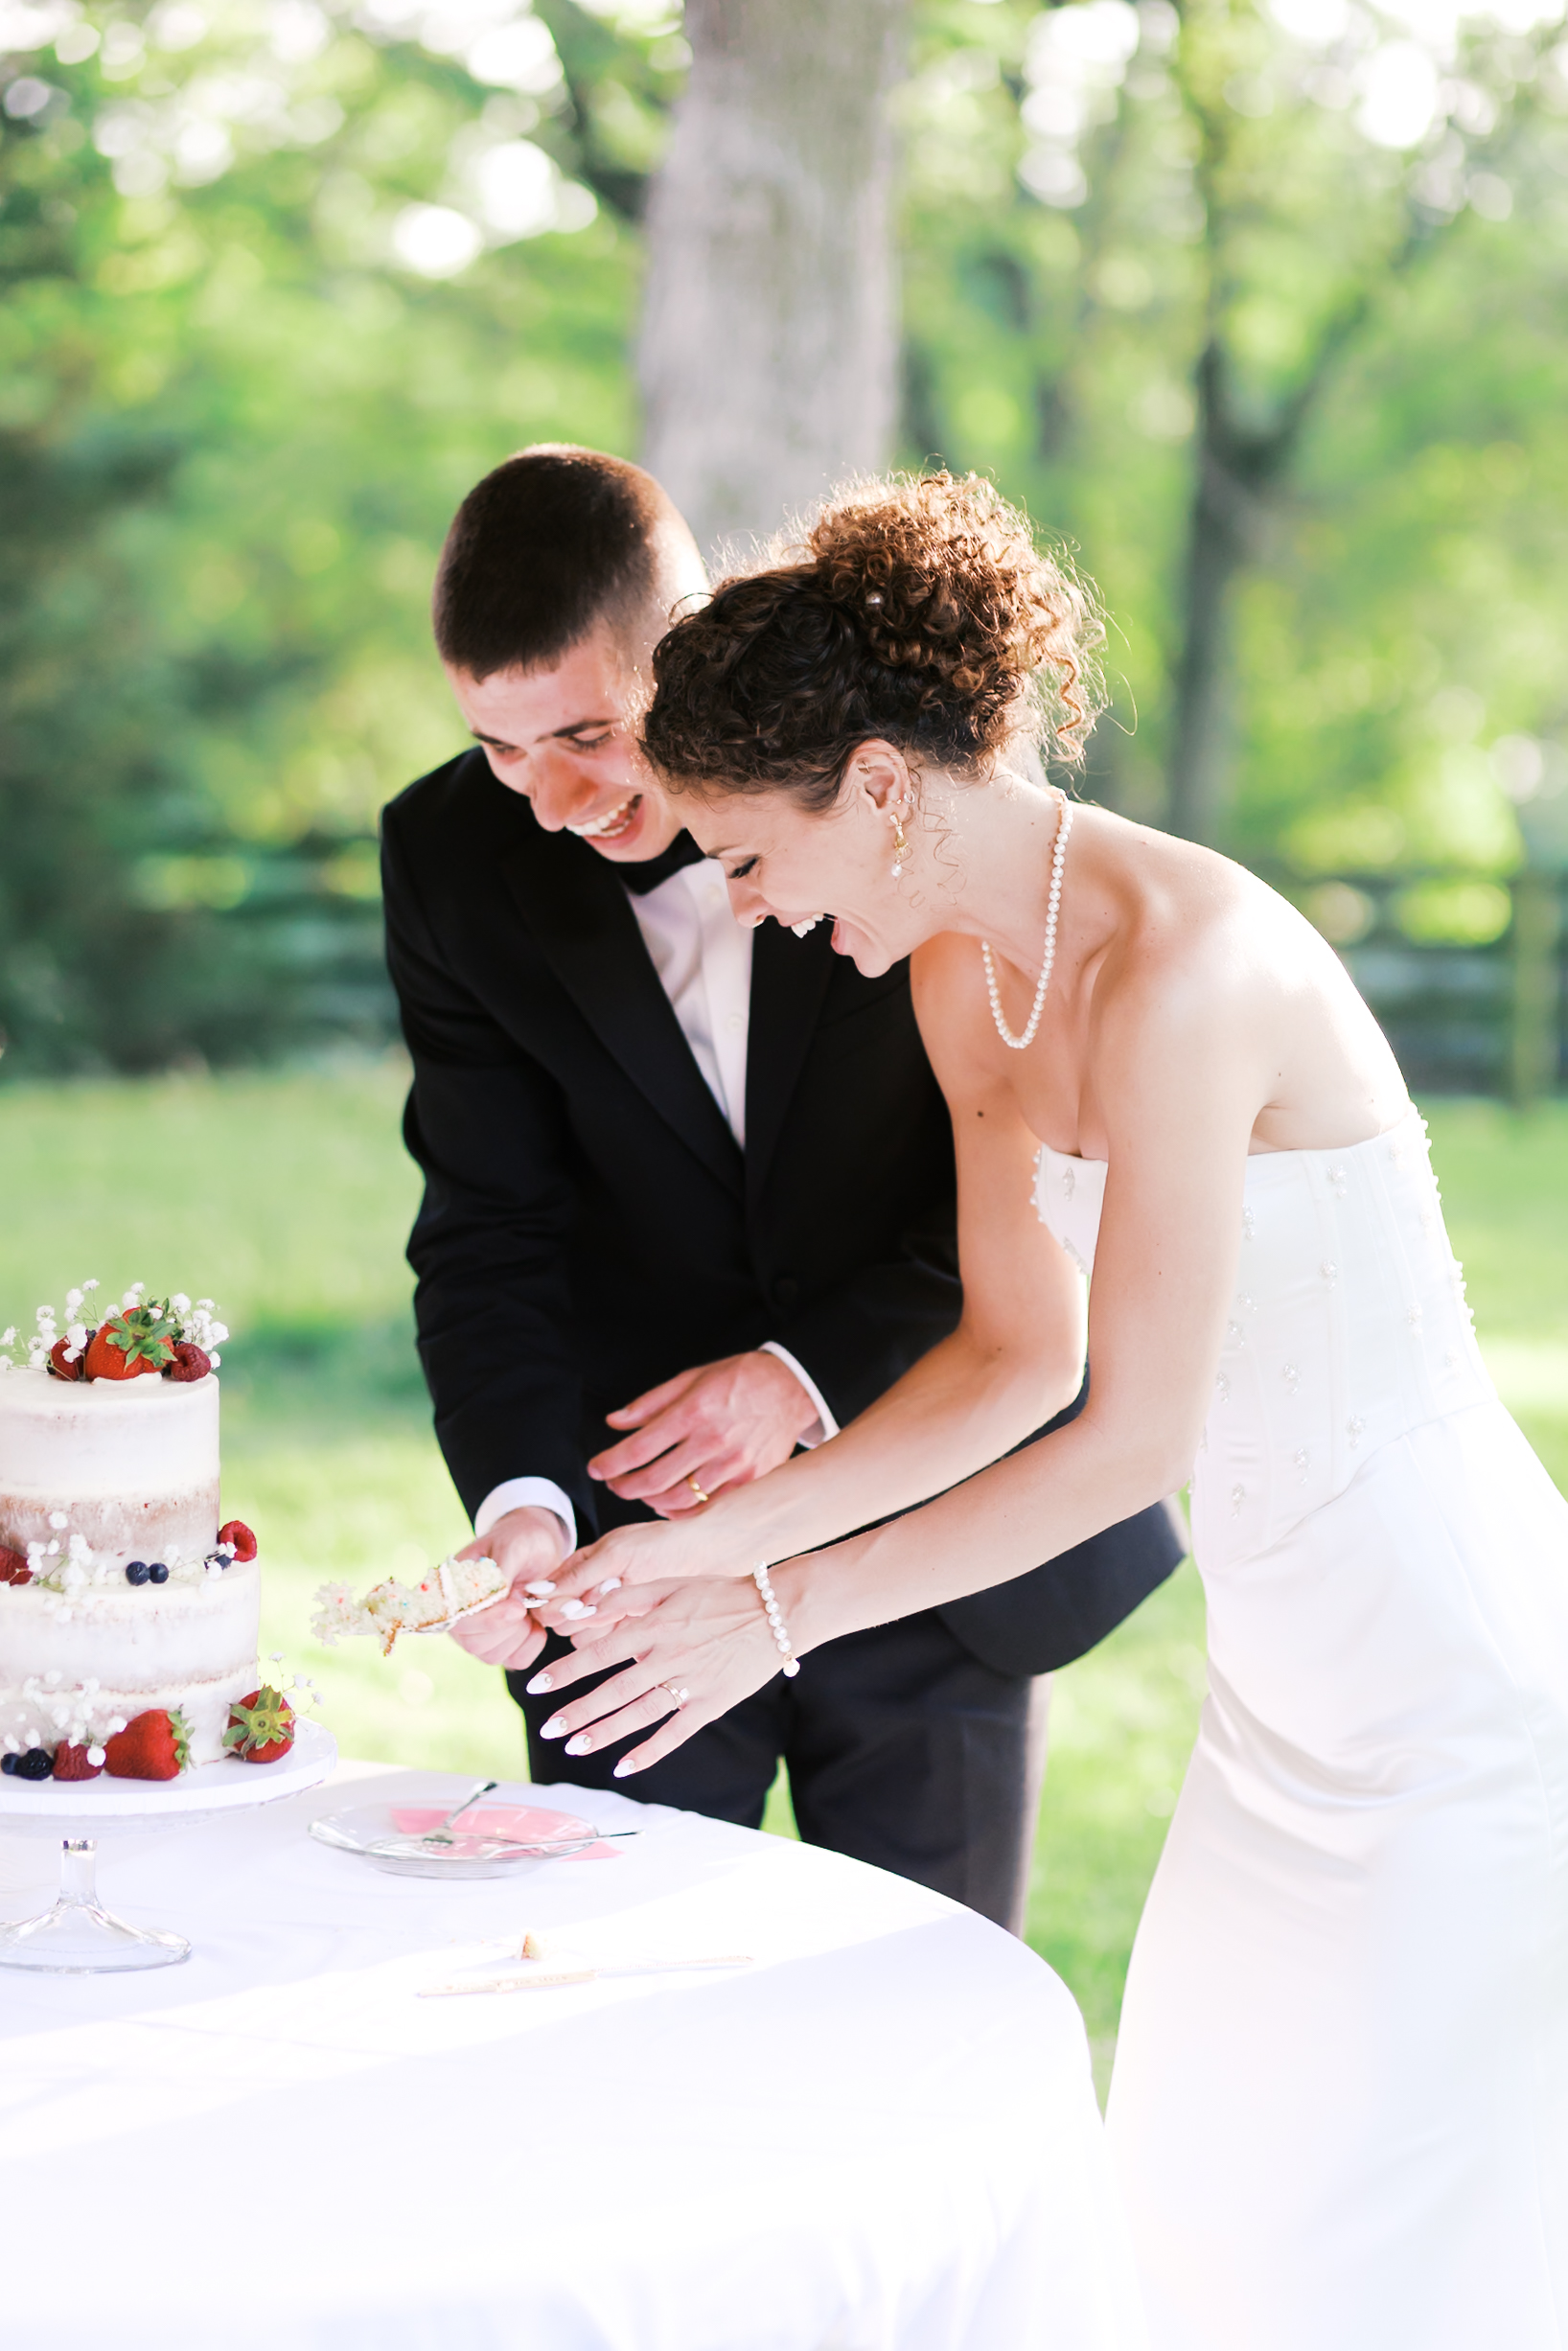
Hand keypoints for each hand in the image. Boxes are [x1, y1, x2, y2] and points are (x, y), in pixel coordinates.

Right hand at [445, 1506, 569, 1671]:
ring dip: (520, 1635)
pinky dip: (531, 1644)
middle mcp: (459, 1615)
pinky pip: (513, 1660)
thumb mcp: (514, 1545)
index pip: (458, 1618)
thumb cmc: (521, 1540)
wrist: (537, 1546)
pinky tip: (536, 1622)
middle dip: (509, 1628)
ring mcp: (478, 1633)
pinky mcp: (500, 1645)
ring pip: (492, 1655)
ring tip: (531, 1607)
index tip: (518, 1608)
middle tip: (529, 1603)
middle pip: (473, 1643)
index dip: (488, 1620)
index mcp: (453, 1587)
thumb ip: (502, 1568)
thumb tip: (497, 1593)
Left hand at [523, 1573, 796, 1778]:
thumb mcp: (670, 1583)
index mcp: (656, 1624)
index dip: (567, 1670)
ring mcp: (692, 1682)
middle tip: (547, 1728)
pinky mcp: (713, 1703)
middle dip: (578, 1711)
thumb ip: (626, 1597)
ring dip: (605, 1733)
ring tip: (574, 1747)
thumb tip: (582, 1610)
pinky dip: (649, 1752)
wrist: (776, 1611)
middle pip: (614, 1689)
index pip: (600, 1651)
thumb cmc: (719, 1593)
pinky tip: (624, 1767)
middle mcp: (669, 1655)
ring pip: (640, 1714)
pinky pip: (676, 1733)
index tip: (537, 1686)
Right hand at [534, 1506, 755, 1637]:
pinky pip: (610, 1648)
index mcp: (582, 1567)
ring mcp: (611, 1614)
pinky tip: (634, 1632)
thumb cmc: (661, 1545)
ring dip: (598, 1632)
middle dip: (578, 1616)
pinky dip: (618, 1644)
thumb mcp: (618, 1554)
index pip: (550, 1596)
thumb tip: (537, 1593)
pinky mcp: (631, 1632)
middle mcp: (592, 1592)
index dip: (555, 1603)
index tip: (570, 1603)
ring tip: (624, 1614)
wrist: (708, 1555)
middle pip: (564, 1621)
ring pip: (585, 1639)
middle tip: (602, 1602)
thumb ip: (579, 1575)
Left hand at [587, 1350, 819, 1515]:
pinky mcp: (751, 1480)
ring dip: (650, 1500)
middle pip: (652, 1479)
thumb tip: (614, 1423)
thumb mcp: (691, 1378)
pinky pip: (708, 1508)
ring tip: (641, 1491)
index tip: (596, 1468)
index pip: (638, 1448)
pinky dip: (683, 1511)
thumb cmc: (739, 1379)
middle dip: (623, 1486)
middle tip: (613, 1483)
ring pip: (678, 1499)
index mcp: (693, 1411)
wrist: (791, 1387)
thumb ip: (649, 1404)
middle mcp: (712, 1441)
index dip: (609, 1463)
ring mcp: (733, 1464)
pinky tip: (671, 1503)